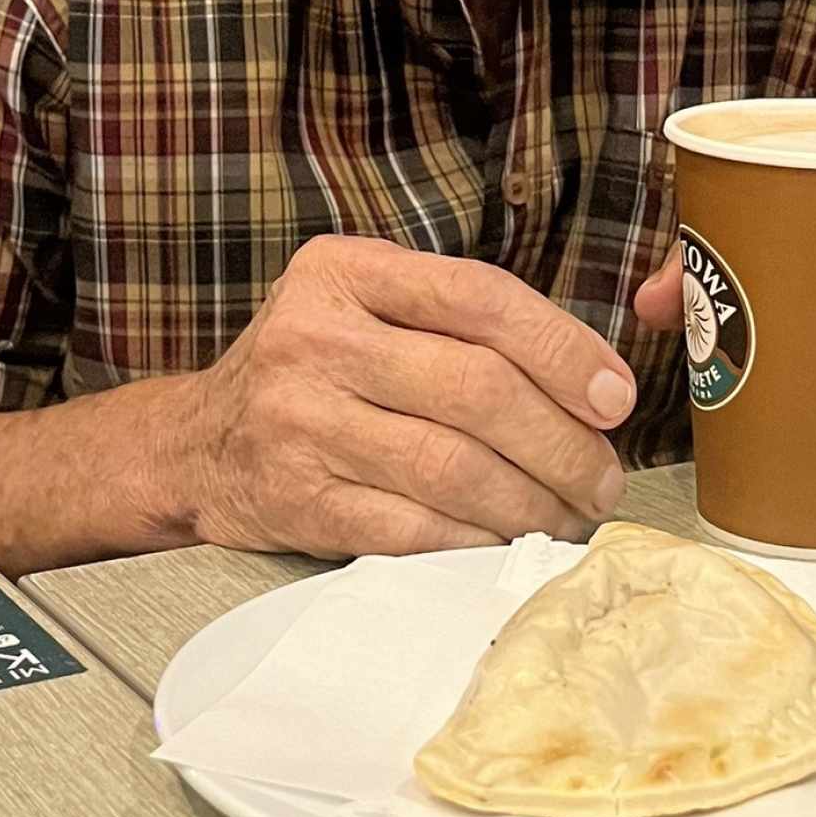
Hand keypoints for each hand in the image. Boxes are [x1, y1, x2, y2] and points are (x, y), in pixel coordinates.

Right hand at [182, 236, 634, 557]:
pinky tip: (511, 543)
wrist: (199, 445)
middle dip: (564, 446)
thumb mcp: (369, 313)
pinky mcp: (301, 500)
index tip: (616, 400)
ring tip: (572, 516)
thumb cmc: (318, 376)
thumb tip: (597, 387)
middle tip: (605, 481)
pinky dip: (479, 542)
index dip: (565, 353)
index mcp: (347, 273)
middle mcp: (317, 339)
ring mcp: (302, 423)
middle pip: (479, 391)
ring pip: (455, 468)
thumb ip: (464, 328)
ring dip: (534, 504)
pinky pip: (416, 530)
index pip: (481, 299)